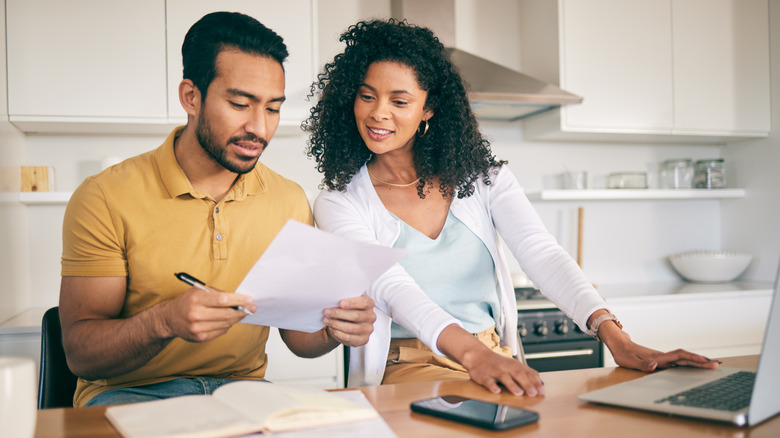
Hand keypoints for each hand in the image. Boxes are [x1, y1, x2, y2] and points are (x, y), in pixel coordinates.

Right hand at [155, 287, 255, 342]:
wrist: (169, 318)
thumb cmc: (187, 301)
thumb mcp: (199, 291)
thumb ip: (218, 293)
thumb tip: (239, 298)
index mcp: (197, 299)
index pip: (223, 300)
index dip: (239, 300)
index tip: (250, 300)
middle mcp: (196, 314)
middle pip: (226, 314)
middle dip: (242, 311)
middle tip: (252, 308)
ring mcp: (198, 328)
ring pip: (225, 324)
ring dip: (236, 318)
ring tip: (242, 313)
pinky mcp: (200, 338)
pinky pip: (220, 332)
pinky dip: (227, 326)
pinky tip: (229, 320)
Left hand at [322, 295, 375, 346]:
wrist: (348, 322)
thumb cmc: (347, 309)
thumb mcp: (348, 301)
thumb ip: (344, 301)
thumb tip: (332, 302)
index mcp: (370, 304)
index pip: (365, 303)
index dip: (353, 303)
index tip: (340, 303)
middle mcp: (371, 317)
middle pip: (356, 315)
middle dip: (339, 314)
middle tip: (327, 312)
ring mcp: (368, 329)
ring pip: (351, 328)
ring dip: (336, 324)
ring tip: (326, 321)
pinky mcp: (363, 340)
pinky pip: (349, 338)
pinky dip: (338, 333)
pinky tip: (331, 329)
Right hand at [464, 349, 544, 396]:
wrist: (478, 355)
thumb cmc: (498, 363)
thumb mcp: (513, 365)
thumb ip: (527, 373)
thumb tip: (542, 383)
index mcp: (515, 365)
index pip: (528, 373)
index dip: (535, 382)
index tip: (542, 392)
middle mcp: (506, 367)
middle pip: (518, 374)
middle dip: (527, 384)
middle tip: (533, 394)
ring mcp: (495, 371)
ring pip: (504, 377)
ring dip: (512, 385)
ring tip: (518, 393)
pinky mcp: (484, 376)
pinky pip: (488, 381)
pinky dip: (492, 386)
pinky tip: (496, 391)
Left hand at [599, 323, 718, 371]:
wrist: (619, 344)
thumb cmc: (623, 354)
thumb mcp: (629, 361)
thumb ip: (642, 364)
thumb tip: (655, 365)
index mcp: (658, 357)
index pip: (679, 356)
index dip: (692, 358)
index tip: (705, 361)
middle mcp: (663, 356)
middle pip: (685, 357)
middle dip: (700, 361)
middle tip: (715, 364)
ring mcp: (663, 358)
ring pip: (683, 359)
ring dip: (696, 361)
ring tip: (710, 365)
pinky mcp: (661, 360)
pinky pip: (678, 361)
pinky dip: (689, 363)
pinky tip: (694, 366)